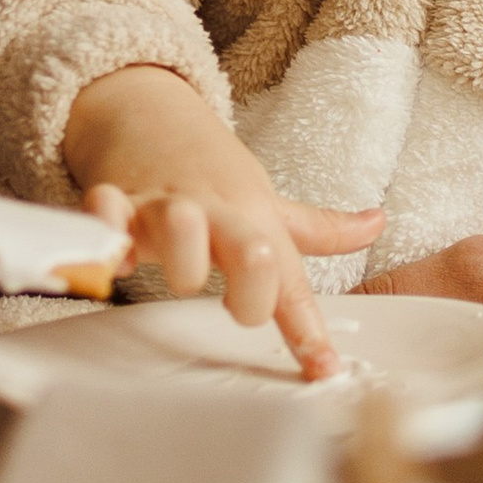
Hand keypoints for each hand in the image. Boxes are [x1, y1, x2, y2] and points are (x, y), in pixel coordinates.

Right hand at [64, 65, 381, 377]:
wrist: (148, 110)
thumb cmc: (210, 171)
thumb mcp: (265, 201)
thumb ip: (318, 229)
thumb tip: (378, 224)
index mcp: (255, 221)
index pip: (291, 281)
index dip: (309, 332)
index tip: (324, 372)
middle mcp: (216, 214)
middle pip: (252, 250)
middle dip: (255, 286)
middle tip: (241, 308)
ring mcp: (164, 205)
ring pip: (180, 228)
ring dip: (183, 260)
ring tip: (181, 275)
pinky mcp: (113, 199)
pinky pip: (104, 216)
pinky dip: (103, 236)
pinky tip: (109, 257)